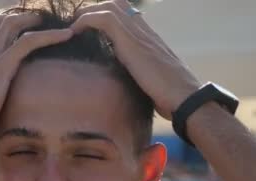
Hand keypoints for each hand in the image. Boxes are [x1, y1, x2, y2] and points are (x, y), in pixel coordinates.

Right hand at [0, 13, 73, 145]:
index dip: (12, 22)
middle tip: (46, 20)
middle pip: (1, 20)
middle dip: (24, 15)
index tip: (33, 25)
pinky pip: (26, 42)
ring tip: (60, 25)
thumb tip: (1, 111)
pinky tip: (66, 35)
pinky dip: (49, 35)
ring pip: (13, 24)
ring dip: (37, 20)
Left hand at [72, 0, 202, 119]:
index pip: (126, 14)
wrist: (183, 96)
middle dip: (94, 9)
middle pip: (117, 4)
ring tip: (73, 27)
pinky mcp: (131, 40)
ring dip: (88, 13)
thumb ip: (137, 73)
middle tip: (77, 24)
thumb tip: (123, 84)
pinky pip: (103, 19)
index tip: (89, 28)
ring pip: (109, 6)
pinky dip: (86, 21)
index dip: (106, 16)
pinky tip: (74, 32)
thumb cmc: (169, 95)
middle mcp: (144, 29)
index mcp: (148, 37)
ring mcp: (138, 32)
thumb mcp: (149, 79)